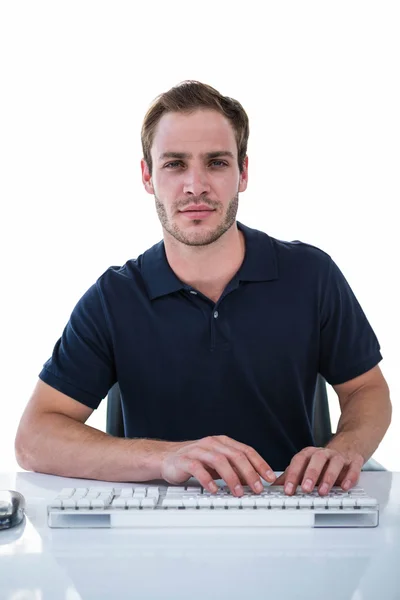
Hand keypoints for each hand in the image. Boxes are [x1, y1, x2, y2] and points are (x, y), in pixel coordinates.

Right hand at [160, 435, 275, 495]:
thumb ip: (233, 469)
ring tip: (239, 492)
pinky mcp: (185, 460)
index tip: (270, 477)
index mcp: (222, 442)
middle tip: (258, 488)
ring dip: (232, 477)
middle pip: (235, 455)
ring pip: (219, 460)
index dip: (260, 463)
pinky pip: (198, 468)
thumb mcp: (217, 463)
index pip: (246, 450)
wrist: (166, 458)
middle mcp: (212, 443)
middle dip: (249, 472)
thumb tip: (254, 481)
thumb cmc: (194, 460)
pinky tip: (215, 490)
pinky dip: (208, 480)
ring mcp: (198, 450)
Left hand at [273, 446, 363, 495]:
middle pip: (316, 459)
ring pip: (335, 463)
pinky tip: (345, 487)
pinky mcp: (354, 461)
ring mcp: (340, 457)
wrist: (347, 447)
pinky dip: (350, 477)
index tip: (288, 490)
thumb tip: (272, 487)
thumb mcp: (305, 467)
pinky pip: (353, 468)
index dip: (293, 475)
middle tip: (306, 489)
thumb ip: (290, 476)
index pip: (299, 461)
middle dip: (310, 474)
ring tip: (323, 492)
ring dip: (329, 477)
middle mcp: (324, 453)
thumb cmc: (322, 462)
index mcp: (310, 454)